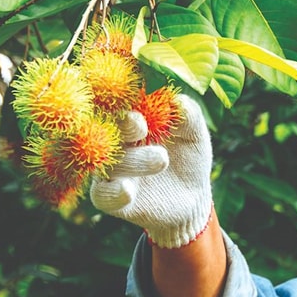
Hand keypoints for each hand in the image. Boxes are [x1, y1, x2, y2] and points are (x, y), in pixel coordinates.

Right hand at [89, 93, 212, 248]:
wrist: (192, 197)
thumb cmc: (188, 156)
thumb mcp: (194, 133)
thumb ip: (188, 114)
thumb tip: (176, 99)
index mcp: (128, 119)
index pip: (118, 103)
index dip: (124, 98)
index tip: (140, 97)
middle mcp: (113, 143)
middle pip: (106, 130)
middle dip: (122, 126)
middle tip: (140, 125)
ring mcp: (109, 171)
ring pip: (108, 163)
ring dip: (133, 160)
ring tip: (162, 159)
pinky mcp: (110, 199)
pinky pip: (102, 195)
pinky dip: (113, 192)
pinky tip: (127, 191)